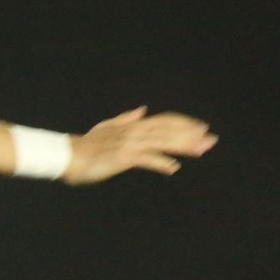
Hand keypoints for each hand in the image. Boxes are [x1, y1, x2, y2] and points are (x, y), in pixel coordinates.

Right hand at [64, 107, 216, 183]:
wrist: (68, 155)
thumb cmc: (87, 144)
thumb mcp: (108, 127)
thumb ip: (126, 119)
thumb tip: (141, 111)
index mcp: (133, 125)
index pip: (165, 120)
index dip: (184, 123)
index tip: (201, 128)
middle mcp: (135, 132)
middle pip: (169, 130)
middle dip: (191, 135)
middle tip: (211, 140)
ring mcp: (129, 144)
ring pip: (162, 142)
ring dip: (183, 146)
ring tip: (201, 151)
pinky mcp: (123, 158)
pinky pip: (146, 159)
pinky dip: (160, 162)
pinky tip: (173, 168)